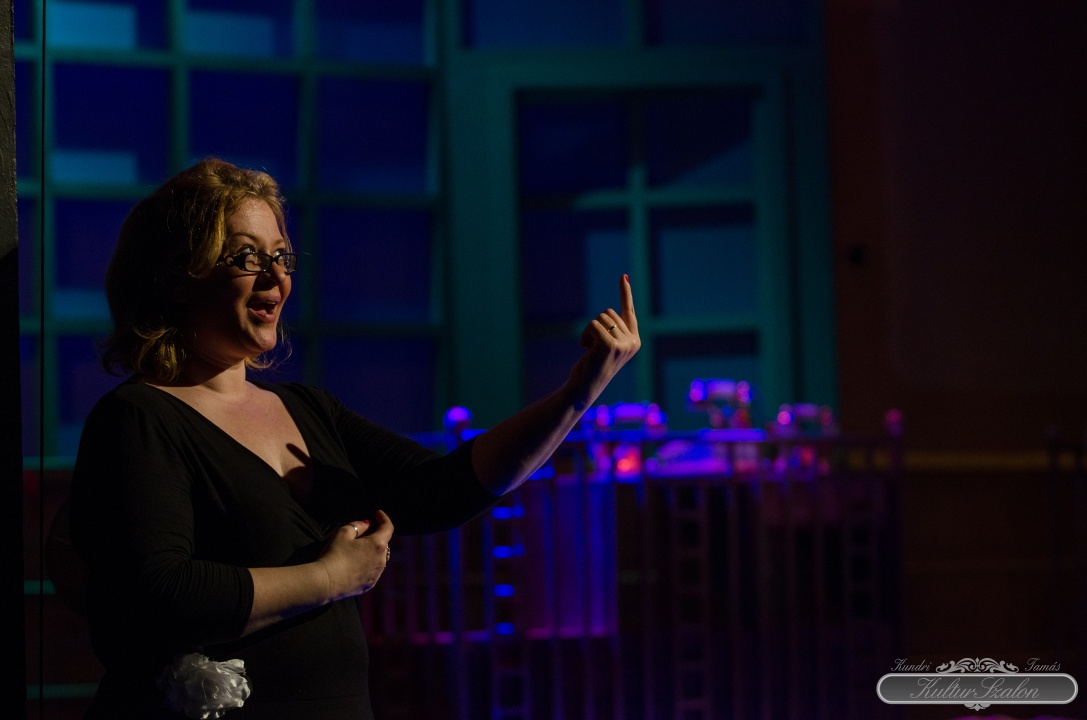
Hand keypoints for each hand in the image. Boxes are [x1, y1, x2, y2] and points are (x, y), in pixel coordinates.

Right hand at [316, 510, 393, 601]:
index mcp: (377, 545)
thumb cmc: (334, 554)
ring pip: (379, 558)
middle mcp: (381, 560)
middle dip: (376, 536)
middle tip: (362, 532)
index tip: (378, 513)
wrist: (325, 583)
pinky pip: (373, 571)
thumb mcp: (343, 533)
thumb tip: (367, 525)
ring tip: (357, 550)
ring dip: (372, 551)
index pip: (387, 528)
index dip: (384, 518)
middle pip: (383, 543)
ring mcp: (376, 574)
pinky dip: (368, 564)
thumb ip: (358, 525)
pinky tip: (355, 564)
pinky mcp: (369, 585)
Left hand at [567, 274, 640, 409]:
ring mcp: (623, 344)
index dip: (625, 293)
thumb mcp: (606, 346)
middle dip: (596, 326)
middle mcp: (633, 342)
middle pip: (609, 313)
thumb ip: (612, 330)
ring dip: (589, 331)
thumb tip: (608, 313)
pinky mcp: (610, 345)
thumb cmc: (593, 367)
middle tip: (594, 347)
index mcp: (635, 341)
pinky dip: (585, 335)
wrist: (584, 388)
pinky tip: (586, 350)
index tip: (623, 276)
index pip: (629, 311)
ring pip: (601, 318)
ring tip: (590, 350)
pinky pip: (593, 325)